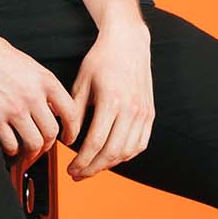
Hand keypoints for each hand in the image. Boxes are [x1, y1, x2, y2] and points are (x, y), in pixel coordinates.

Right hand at [0, 20, 81, 161]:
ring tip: (26, 152)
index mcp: (45, 80)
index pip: (70, 112)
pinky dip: (12, 151)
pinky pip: (10, 143)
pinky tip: (9, 148)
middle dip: (48, 145)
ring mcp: (14, 107)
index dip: (72, 131)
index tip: (68, 138)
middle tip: (43, 148)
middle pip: (51, 132)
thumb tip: (51, 105)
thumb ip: (41, 84)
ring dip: (31, 152)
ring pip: (33, 142)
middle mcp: (32, 95)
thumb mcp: (27, 63)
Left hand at [64, 16, 152, 178]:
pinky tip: (112, 157)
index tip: (70, 169)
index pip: (96, 142)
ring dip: (109, 165)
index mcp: (111, 100)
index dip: (82, 161)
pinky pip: (140, 144)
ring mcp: (143, 113)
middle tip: (77, 175)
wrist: (129, 43)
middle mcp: (131, 109)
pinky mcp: (150, 114)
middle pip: (113, 152)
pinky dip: (126, 155)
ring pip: (128, 151)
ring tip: (92, 168)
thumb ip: (75, 112)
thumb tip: (68, 140)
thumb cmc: (101, 60)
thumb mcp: (81, 82)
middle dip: (93, 168)